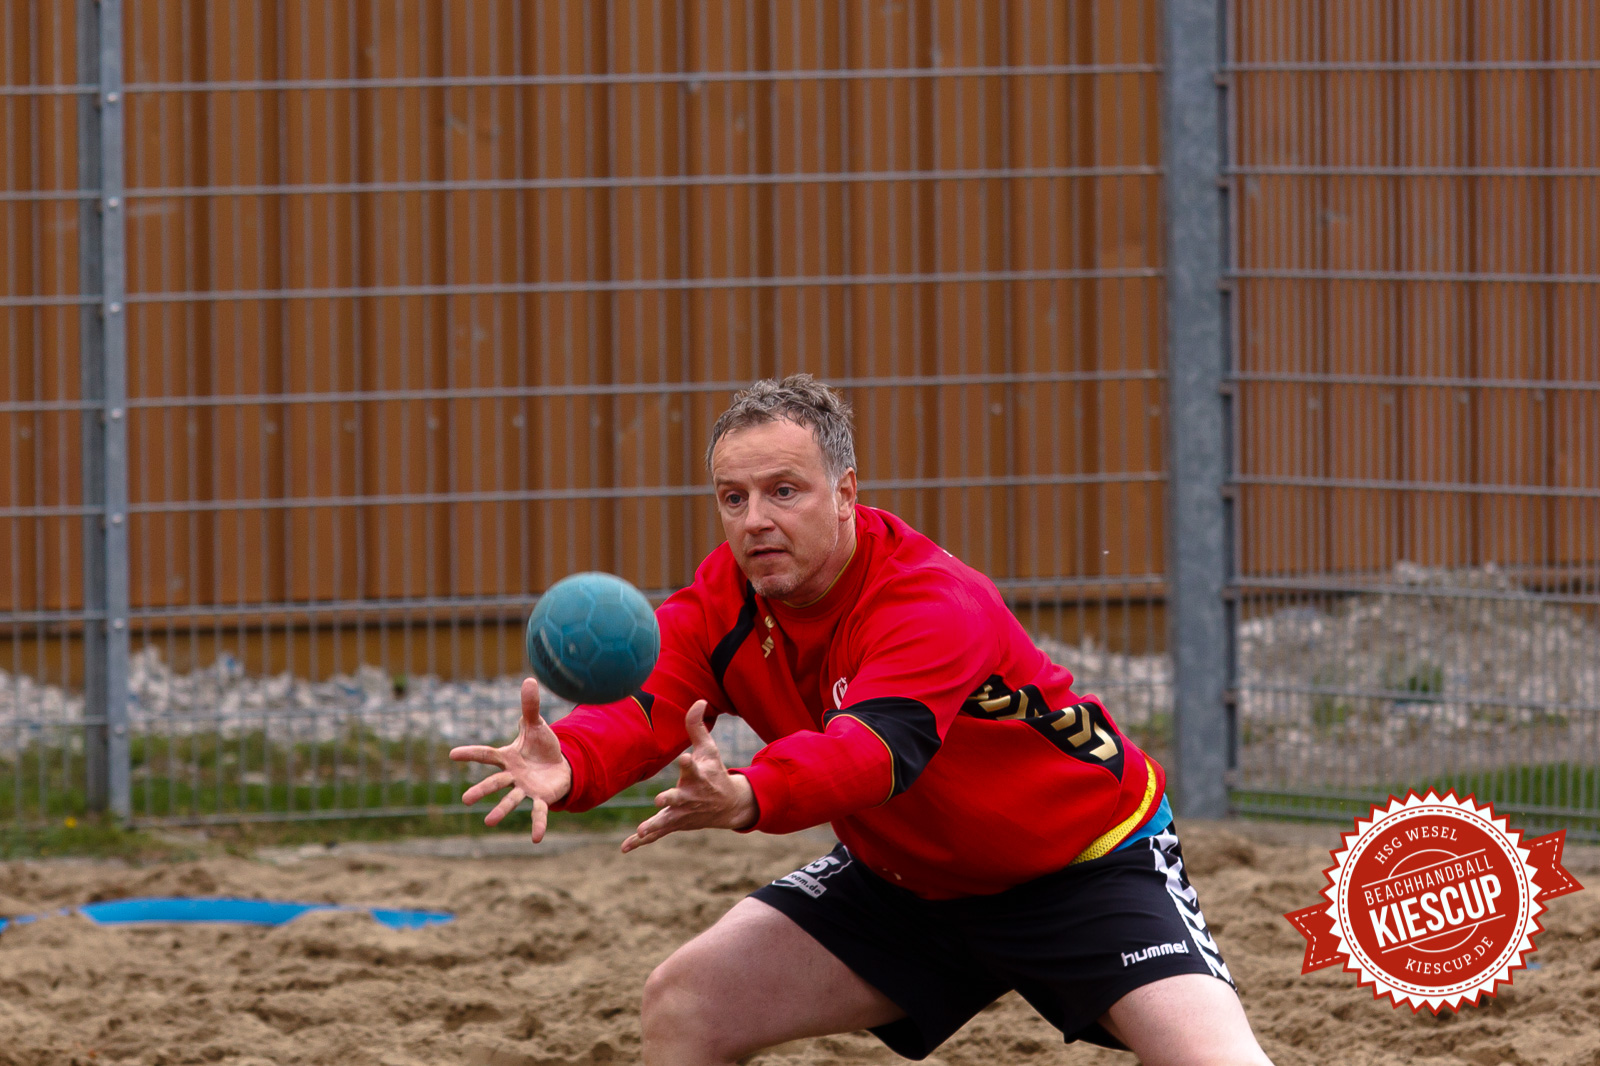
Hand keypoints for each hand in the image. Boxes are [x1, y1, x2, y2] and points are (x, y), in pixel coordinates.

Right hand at [449, 677, 573, 842]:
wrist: (559, 766)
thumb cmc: (542, 747)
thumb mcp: (536, 725)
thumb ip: (530, 706)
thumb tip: (529, 679)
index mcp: (508, 757)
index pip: (487, 754)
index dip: (471, 754)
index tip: (452, 754)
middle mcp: (513, 775)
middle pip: (495, 782)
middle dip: (481, 790)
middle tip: (466, 799)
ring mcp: (525, 788)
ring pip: (511, 800)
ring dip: (500, 811)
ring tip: (489, 822)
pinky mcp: (540, 798)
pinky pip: (538, 812)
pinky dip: (538, 824)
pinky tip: (536, 838)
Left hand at [620, 700, 756, 852]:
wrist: (729, 806)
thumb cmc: (715, 772)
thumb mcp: (709, 749)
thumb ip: (697, 725)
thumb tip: (699, 699)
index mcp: (697, 775)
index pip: (692, 767)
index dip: (687, 763)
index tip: (684, 758)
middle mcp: (689, 796)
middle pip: (677, 798)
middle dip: (669, 799)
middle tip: (660, 800)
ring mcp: (681, 812)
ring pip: (665, 821)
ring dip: (653, 826)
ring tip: (641, 831)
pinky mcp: (674, 824)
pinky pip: (657, 834)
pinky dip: (641, 842)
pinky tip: (625, 847)